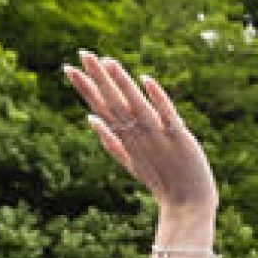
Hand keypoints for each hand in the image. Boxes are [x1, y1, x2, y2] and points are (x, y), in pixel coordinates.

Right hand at [66, 52, 217, 213]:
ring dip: (123, 84)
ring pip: (137, 105)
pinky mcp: (179, 138)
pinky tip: (146, 79)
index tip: (68, 68)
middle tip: (82, 53)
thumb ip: (110, 142)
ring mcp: (158, 136)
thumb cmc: (159, 180)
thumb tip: (90, 118)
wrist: (188, 204)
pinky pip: (167, 114)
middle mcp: (138, 136)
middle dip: (99, 78)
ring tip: (108, 61)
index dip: (85, 89)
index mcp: (125, 140)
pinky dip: (157, 98)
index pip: (101, 109)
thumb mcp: (130, 162)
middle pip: (115, 103)